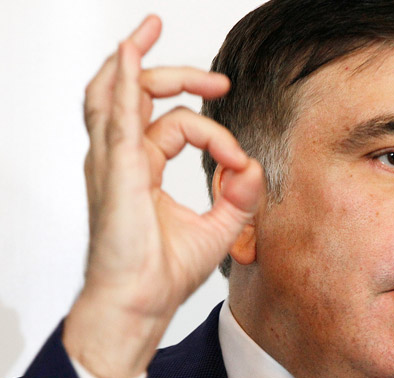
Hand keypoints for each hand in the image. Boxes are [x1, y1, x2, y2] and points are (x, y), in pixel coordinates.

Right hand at [63, 16, 262, 377]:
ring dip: (141, 61)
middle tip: (219, 82)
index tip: (238, 163)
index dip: (214, 135)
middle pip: (140, 96)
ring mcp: (113, 162)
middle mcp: (122, 159)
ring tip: (152, 28)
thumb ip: (239, 195)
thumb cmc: (163, 274)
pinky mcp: (116, 171)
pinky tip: (130, 51)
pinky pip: (116, 114)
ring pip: (120, 93)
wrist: (141, 305)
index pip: (174, 125)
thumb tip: (251, 165)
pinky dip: (121, 79)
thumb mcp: (218, 228)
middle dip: (178, 77)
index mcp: (140, 169)